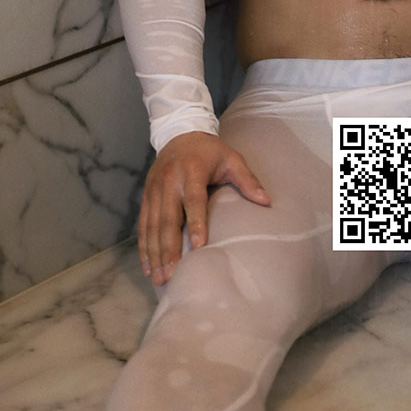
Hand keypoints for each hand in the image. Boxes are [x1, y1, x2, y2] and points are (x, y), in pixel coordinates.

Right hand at [138, 131, 269, 285]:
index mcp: (192, 171)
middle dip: (168, 248)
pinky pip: (143, 224)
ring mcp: (155, 189)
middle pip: (167, 219)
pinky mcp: (146, 196)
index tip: (199, 246)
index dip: (197, 223)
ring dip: (155, 253)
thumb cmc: (210, 151)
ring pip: (152, 225)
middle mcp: (170, 181)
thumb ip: (247, 179)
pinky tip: (148, 265)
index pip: (193, 200)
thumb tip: (267, 201)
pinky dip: (144, 246)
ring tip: (159, 277)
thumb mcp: (232, 158)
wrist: (180, 133)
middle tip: (172, 274)